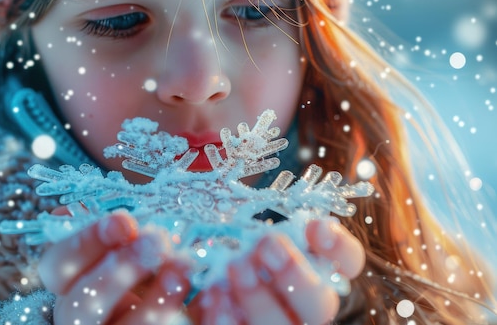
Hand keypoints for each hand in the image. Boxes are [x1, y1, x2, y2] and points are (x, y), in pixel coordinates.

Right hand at [38, 212, 191, 323]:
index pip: (57, 266)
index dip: (85, 243)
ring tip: (184, 268)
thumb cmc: (147, 256)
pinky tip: (208, 296)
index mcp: (73, 281)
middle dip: (119, 271)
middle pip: (82, 306)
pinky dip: (190, 316)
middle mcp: (85, 314)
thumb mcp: (129, 238)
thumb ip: (113, 227)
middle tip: (156, 241)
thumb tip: (74, 209)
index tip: (124, 221)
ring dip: (154, 304)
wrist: (173, 291)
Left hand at [188, 217, 364, 324]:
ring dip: (258, 297)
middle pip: (320, 304)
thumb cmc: (227, 244)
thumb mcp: (242, 225)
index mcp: (313, 268)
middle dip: (294, 274)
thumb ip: (259, 224)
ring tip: (235, 267)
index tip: (316, 227)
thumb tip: (261, 224)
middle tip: (267, 245)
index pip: (347, 263)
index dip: (340, 248)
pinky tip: (215, 293)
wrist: (192, 280)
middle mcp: (302, 304)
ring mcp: (278, 324)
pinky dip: (227, 316)